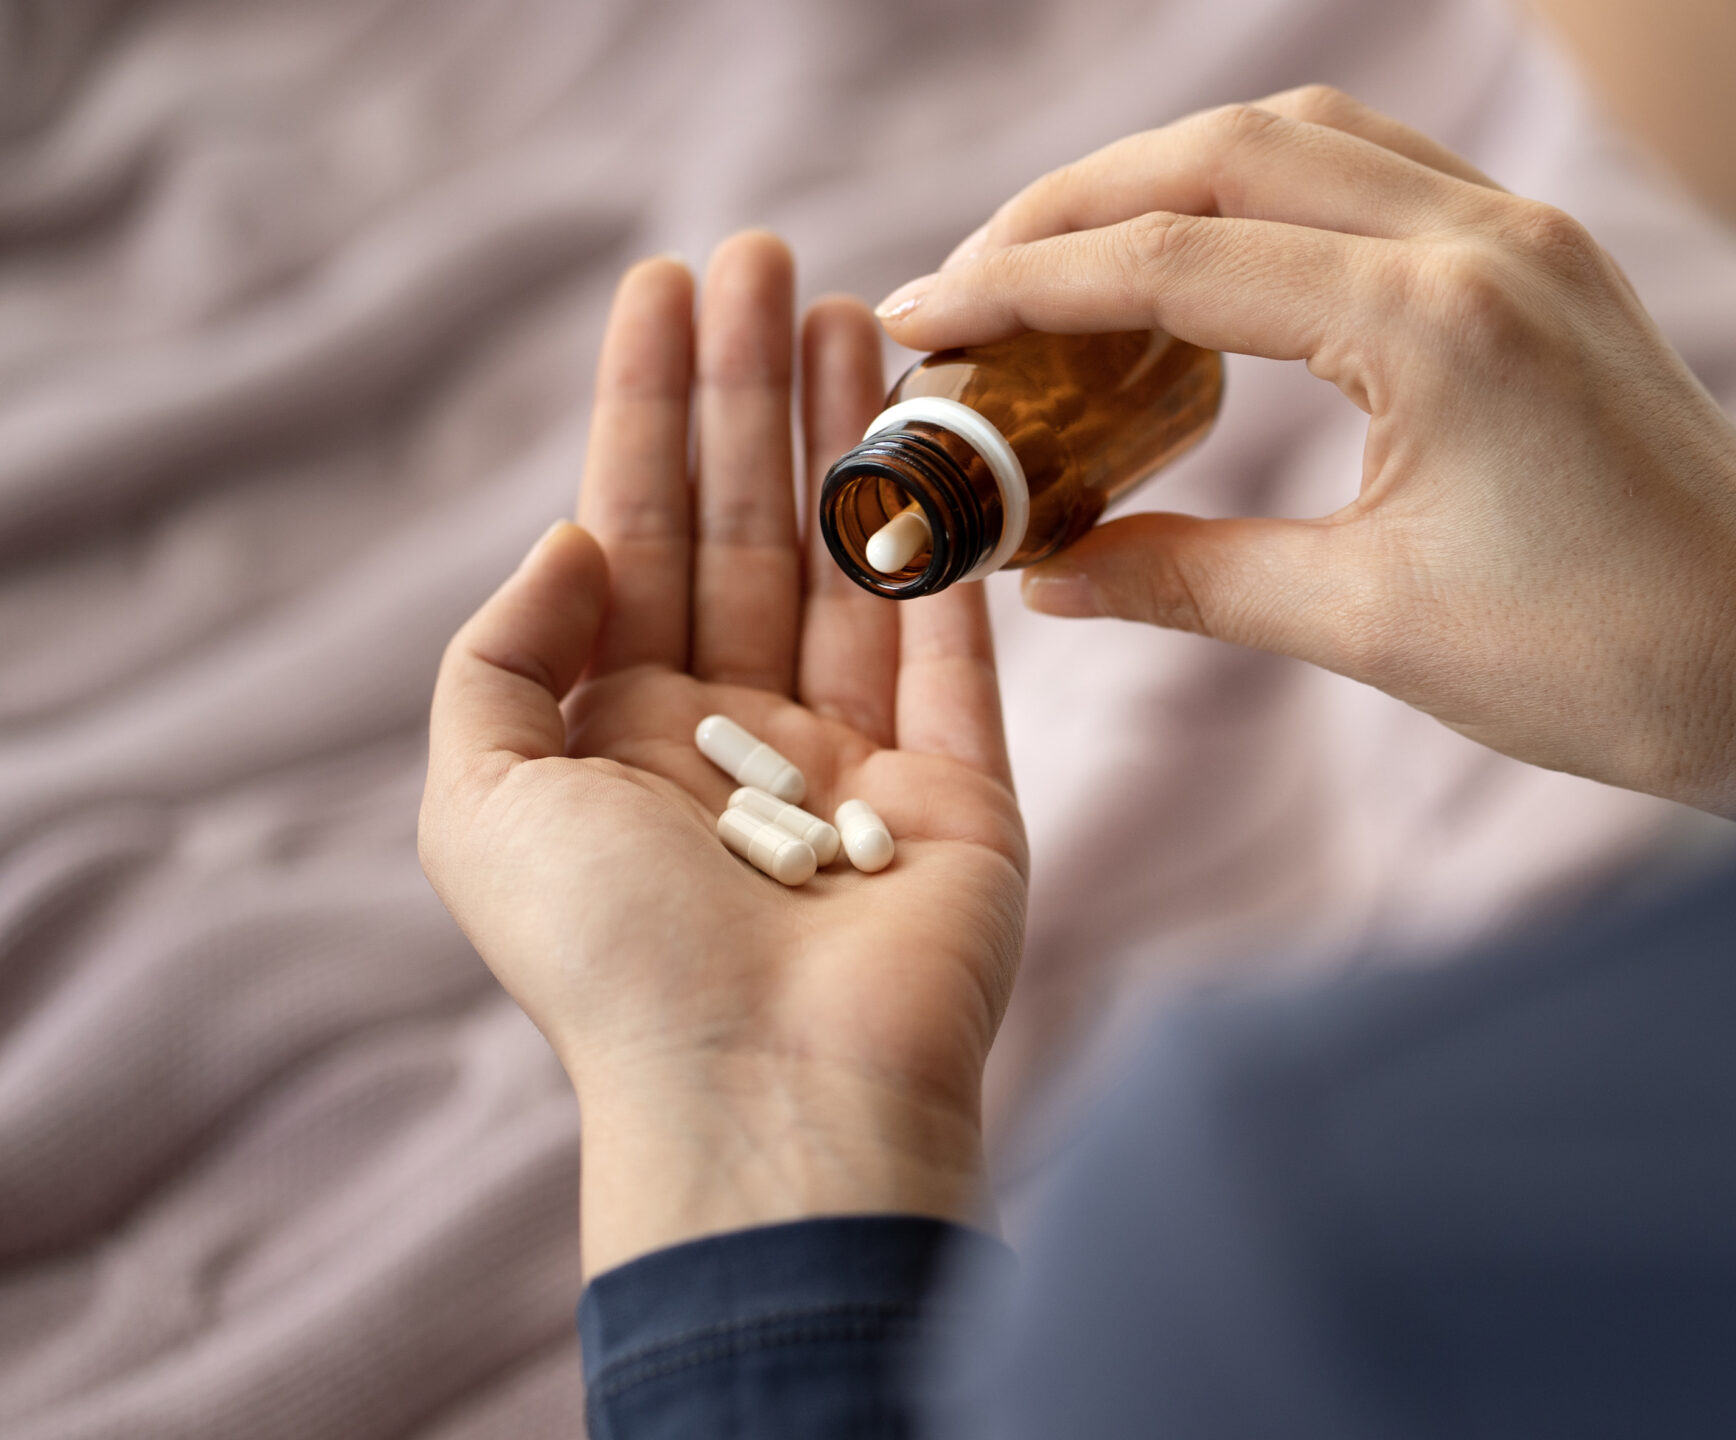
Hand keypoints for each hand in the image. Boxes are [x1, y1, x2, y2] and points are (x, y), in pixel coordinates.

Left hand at [420, 233, 1027, 1275]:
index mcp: (620, 734)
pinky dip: (946, 538)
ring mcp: (858, 754)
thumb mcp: (477, 801)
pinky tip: (933, 436)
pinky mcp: (960, 785)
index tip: (664, 287)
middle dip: (751, 389)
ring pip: (853, 558)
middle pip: (748, 520)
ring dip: (848, 431)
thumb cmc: (611, 963)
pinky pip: (954, 638)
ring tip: (850, 309)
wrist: (770, 1096)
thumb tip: (576, 534)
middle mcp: (738, 731)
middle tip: (764, 255)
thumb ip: (501, 653)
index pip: (637, 531)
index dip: (647, 407)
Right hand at [879, 87, 1735, 827]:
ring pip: (1312, 140)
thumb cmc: (1612, 670)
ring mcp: (1535, 238)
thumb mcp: (1371, 625)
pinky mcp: (1558, 266)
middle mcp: (1491, 240)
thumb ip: (1189, 582)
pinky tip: (1221, 269)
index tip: (917, 314)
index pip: (1178, 261)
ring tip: (1076, 264)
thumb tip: (1044, 577)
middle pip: (1234, 151)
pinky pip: (1388, 178)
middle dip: (1080, 203)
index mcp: (1439, 321)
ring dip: (1178, 180)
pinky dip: (1277, 198)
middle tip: (974, 279)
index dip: (1024, 284)